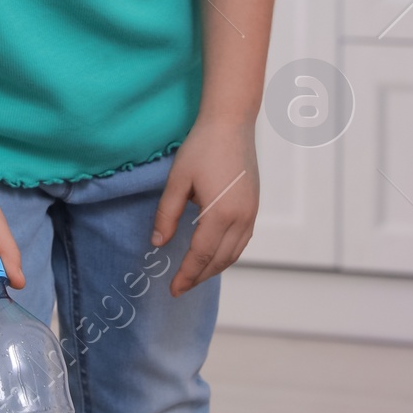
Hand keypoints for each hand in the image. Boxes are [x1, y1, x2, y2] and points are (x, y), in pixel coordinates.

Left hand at [152, 119, 259, 295]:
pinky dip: (227, 254)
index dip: (186, 275)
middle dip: (199, 276)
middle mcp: (241, 218)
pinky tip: (214, 255)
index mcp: (220, 213)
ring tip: (195, 275)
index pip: (201, 255)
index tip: (172, 289)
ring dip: (214, 268)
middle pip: (219, 260)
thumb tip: (158, 243)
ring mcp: (251, 213)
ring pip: (234, 253)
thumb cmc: (202, 147)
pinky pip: (242, 241)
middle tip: (180, 287)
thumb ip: (167, 214)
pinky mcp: (254, 206)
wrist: (232, 123)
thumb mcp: (177, 180)